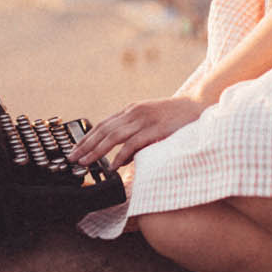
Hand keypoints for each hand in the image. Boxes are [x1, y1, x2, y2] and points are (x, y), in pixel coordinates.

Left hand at [72, 94, 206, 171]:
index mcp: (132, 110)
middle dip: (86, 145)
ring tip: (85, 162)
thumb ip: (135, 134)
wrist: (199, 106)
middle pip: (104, 130)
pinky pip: (134, 143)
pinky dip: (122, 155)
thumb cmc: (175, 118)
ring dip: (97, 150)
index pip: (103, 124)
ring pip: (114, 136)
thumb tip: (121, 156)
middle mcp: (135, 113)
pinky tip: (113, 166)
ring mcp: (145, 120)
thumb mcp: (150, 121)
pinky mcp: (156, 129)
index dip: (87, 137)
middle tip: (72, 158)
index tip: (75, 149)